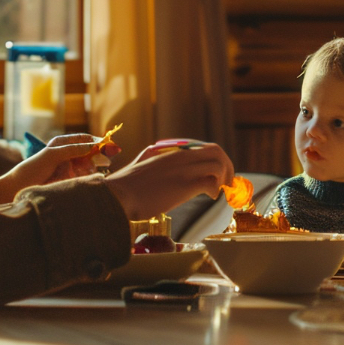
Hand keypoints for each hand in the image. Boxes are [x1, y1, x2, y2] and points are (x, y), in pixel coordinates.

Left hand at [0, 133, 121, 203]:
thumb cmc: (32, 168)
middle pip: (88, 152)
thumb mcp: (52, 155)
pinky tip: (92, 177)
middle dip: (98, 155)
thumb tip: (92, 146)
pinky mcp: (68, 180)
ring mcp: (68, 167)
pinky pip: (83, 176)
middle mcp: (66, 154)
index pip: (84, 139)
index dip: (96, 141)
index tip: (108, 145)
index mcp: (61, 144)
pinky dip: (89, 176)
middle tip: (108, 160)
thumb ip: (72, 149)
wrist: (19, 188)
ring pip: (88, 164)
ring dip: (94, 166)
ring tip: (99, 170)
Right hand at [101, 143, 234, 220]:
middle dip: (227, 167)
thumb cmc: (126, 187)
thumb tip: (161, 162)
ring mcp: (182, 169)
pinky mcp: (183, 185)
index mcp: (171, 151)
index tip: (218, 174)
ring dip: (223, 179)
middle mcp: (179, 156)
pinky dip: (215, 190)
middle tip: (227, 183)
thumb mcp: (144, 165)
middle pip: (216, 151)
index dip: (216, 160)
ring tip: (217, 192)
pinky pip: (211, 181)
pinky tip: (209, 197)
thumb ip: (157, 161)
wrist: (116, 196)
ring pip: (218, 164)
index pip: (203, 147)